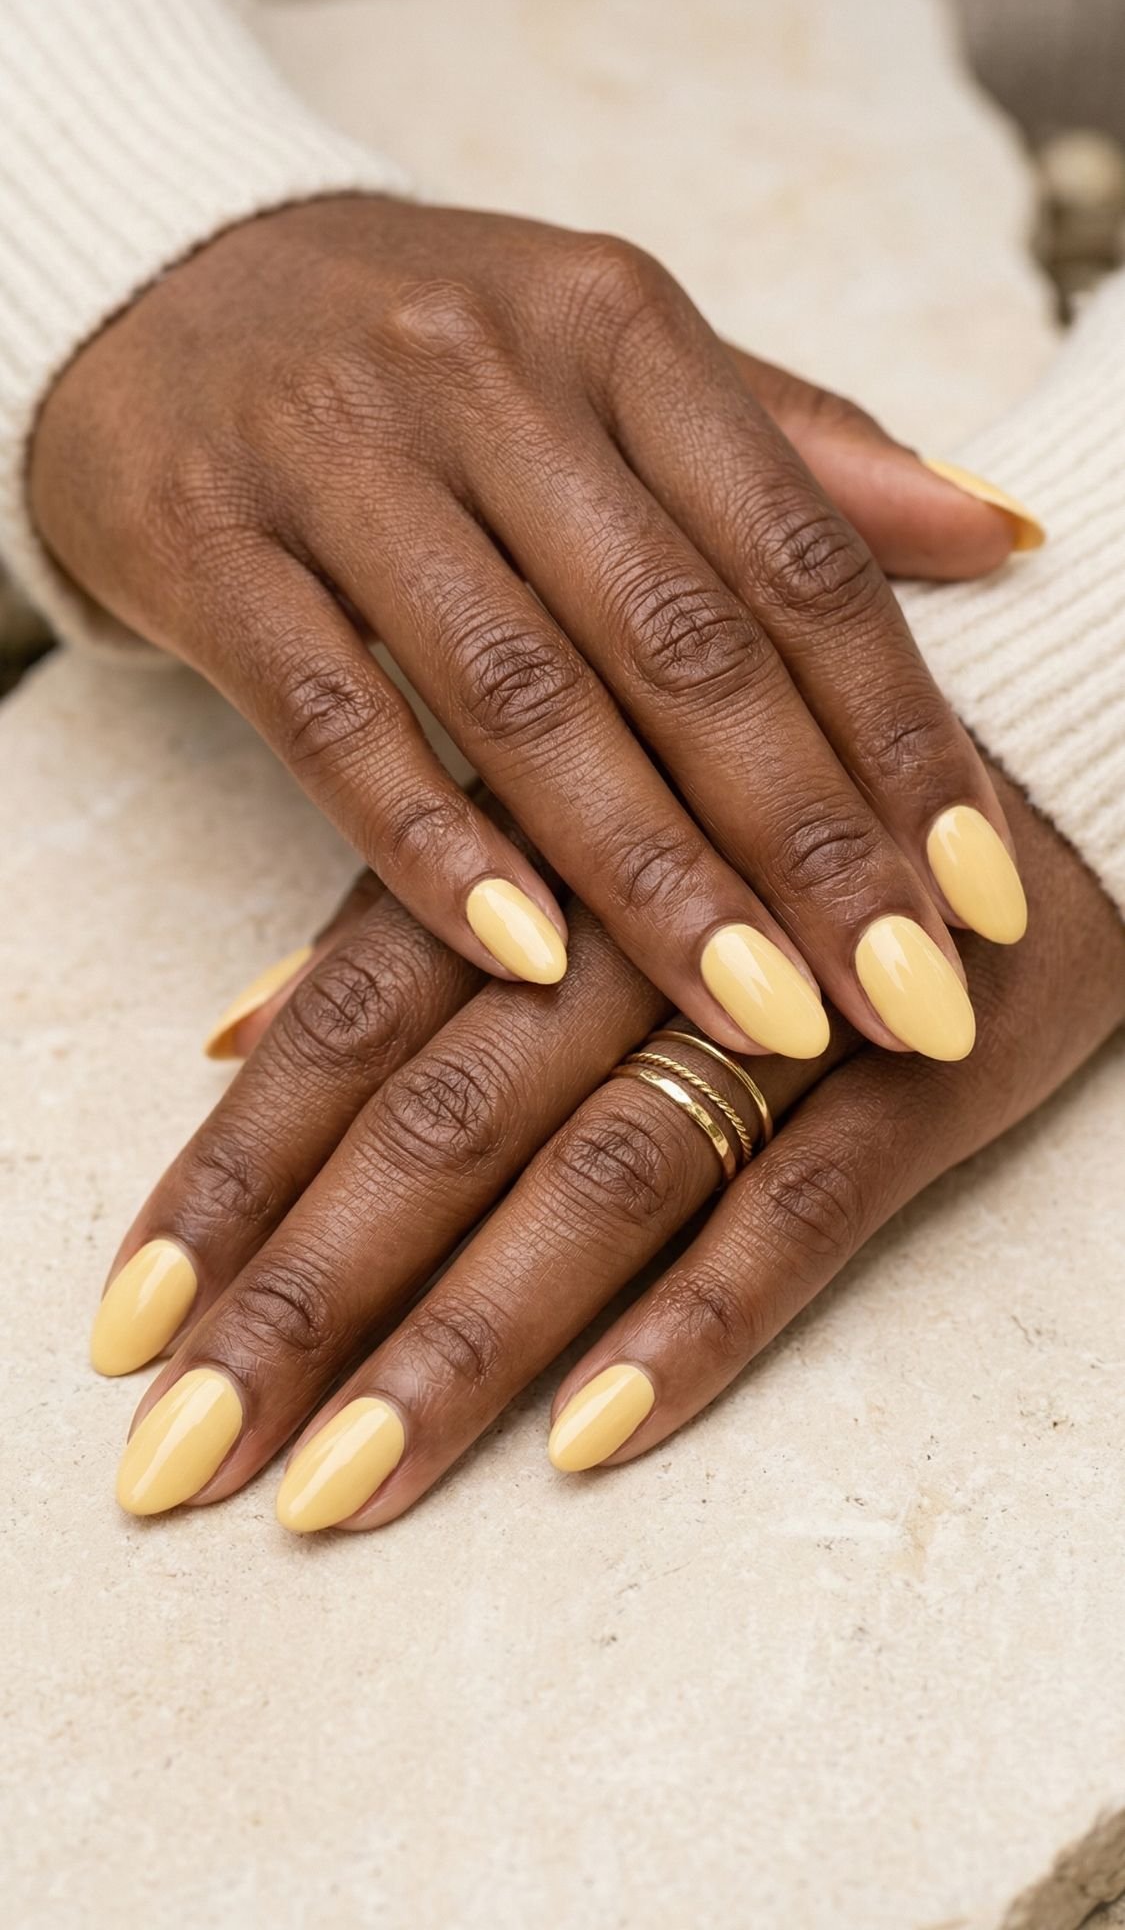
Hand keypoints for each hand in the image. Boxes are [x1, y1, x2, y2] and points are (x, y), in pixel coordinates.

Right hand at [32, 196, 1035, 1059]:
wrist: (151, 287)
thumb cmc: (418, 353)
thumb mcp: (608, 357)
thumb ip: (792, 451)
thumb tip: (994, 533)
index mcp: (615, 324)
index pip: (796, 557)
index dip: (903, 737)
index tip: (983, 894)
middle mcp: (483, 373)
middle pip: (680, 642)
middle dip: (807, 842)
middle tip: (904, 1000)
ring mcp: (334, 456)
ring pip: (522, 695)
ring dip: (652, 875)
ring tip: (759, 1017)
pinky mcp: (205, 544)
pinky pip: (337, 719)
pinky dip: (433, 847)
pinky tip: (528, 960)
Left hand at [96, 768, 1122, 1525]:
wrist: (1029, 755)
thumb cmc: (757, 800)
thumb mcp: (567, 824)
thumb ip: (405, 923)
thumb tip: (222, 1031)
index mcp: (540, 847)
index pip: (350, 1022)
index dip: (232, 1176)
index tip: (122, 1329)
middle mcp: (646, 923)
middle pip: (445, 1117)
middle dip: (304, 1294)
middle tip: (181, 1455)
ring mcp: (797, 1000)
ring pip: (604, 1176)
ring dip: (463, 1340)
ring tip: (336, 1485)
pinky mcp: (932, 1071)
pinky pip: (808, 1208)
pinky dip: (699, 1316)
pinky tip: (588, 1435)